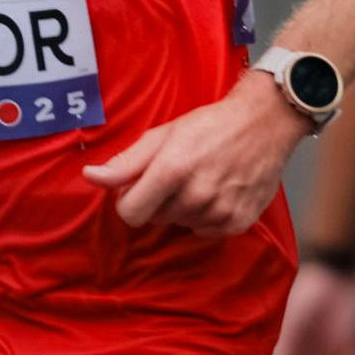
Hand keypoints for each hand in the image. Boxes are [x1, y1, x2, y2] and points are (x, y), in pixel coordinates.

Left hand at [84, 72, 303, 235]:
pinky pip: (206, 231)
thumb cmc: (209, 126)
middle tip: (178, 175)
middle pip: (155, 218)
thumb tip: (90, 177)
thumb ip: (125, 162)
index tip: (139, 187)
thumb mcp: (162, 136)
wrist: (264, 123)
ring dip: (184, 208)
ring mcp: (220, 211)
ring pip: (180, 224)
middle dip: (158, 200)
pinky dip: (207, 217)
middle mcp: (196, 195)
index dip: (129, 201)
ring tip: (201, 180)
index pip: (129, 214)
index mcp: (172, 171)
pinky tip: (217, 192)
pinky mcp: (239, 221)